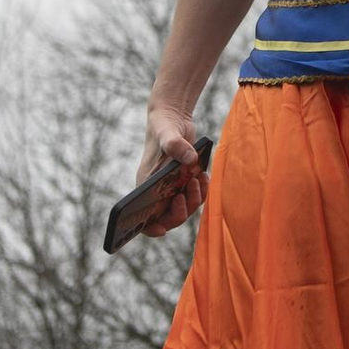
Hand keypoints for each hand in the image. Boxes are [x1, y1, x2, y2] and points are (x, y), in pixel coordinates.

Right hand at [137, 102, 208, 235]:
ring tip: (198, 179)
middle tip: (184, 195)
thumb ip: (175, 144)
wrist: (173, 118)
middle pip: (168, 216)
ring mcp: (172, 188)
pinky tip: (205, 176)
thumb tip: (190, 160)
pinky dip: (202, 191)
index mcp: (145, 184)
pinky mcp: (185, 182)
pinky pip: (195, 197)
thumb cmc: (163, 126)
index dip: (150, 228)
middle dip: (179, 212)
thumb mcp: (167, 133)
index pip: (143, 216)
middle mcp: (157, 190)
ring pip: (184, 208)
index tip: (161, 230)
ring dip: (194, 200)